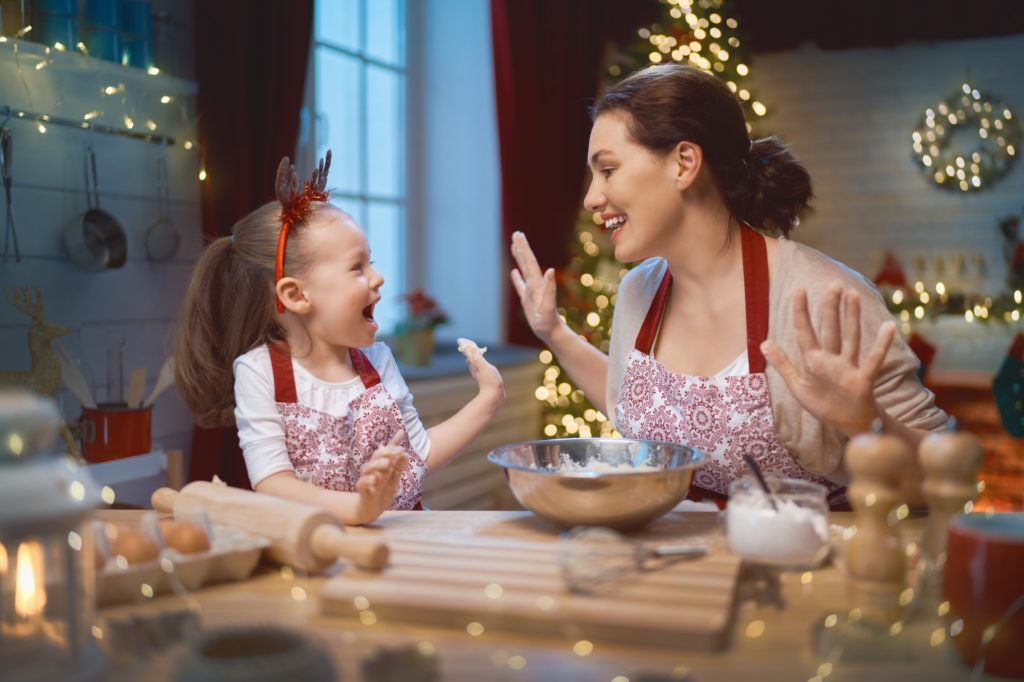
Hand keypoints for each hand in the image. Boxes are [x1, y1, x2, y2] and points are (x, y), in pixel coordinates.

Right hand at [353, 432, 408, 523]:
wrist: (371, 511)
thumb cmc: (382, 493)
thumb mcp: (393, 480)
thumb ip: (398, 468)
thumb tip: (405, 453)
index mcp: (381, 466)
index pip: (387, 451)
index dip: (394, 442)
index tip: (402, 432)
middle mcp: (372, 471)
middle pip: (376, 457)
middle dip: (386, 452)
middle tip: (398, 450)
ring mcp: (366, 480)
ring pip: (367, 469)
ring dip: (376, 464)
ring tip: (387, 463)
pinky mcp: (362, 491)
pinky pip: (362, 484)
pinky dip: (368, 481)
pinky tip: (375, 479)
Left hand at [464, 346, 504, 408]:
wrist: (494, 397)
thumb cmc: (490, 382)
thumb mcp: (485, 367)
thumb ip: (478, 358)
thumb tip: (471, 349)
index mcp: (475, 365)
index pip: (468, 353)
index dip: (465, 346)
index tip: (460, 340)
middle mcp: (475, 369)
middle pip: (469, 357)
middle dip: (467, 351)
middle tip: (464, 344)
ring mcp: (480, 374)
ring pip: (473, 363)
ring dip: (472, 356)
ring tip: (472, 352)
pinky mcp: (484, 378)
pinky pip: (479, 367)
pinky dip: (478, 362)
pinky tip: (481, 364)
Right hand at [510, 231, 560, 343]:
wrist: (552, 332)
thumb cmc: (550, 321)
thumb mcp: (548, 305)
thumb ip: (550, 287)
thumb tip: (550, 270)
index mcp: (538, 284)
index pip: (530, 262)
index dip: (524, 249)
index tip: (519, 236)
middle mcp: (535, 285)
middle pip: (527, 262)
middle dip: (521, 248)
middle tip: (516, 234)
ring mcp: (531, 292)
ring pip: (524, 271)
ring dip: (519, 258)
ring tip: (514, 246)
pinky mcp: (528, 301)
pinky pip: (521, 286)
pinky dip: (517, 278)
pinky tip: (514, 272)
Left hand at [761, 284, 893, 437]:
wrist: (847, 424)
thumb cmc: (823, 403)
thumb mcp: (797, 385)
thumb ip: (783, 364)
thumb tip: (764, 343)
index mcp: (813, 360)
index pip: (804, 331)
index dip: (800, 312)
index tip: (799, 289)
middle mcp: (831, 359)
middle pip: (830, 329)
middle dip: (830, 307)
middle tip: (834, 284)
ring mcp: (848, 367)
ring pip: (849, 338)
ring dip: (851, 318)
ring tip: (853, 295)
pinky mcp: (862, 379)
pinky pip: (873, 361)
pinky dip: (881, 346)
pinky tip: (888, 326)